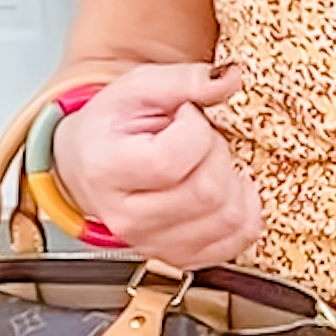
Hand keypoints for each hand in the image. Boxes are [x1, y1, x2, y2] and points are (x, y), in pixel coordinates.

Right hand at [55, 63, 262, 267]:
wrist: (91, 164)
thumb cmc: (112, 127)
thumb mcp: (139, 88)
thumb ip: (184, 79)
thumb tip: (229, 77)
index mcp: (108, 169)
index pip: (174, 159)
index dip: (196, 130)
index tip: (187, 117)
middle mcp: (127, 217)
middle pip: (208, 191)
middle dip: (218, 153)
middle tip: (199, 140)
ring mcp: (154, 243)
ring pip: (230, 219)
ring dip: (235, 182)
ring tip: (208, 164)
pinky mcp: (180, 257)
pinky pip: (238, 240)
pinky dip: (245, 212)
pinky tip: (224, 190)